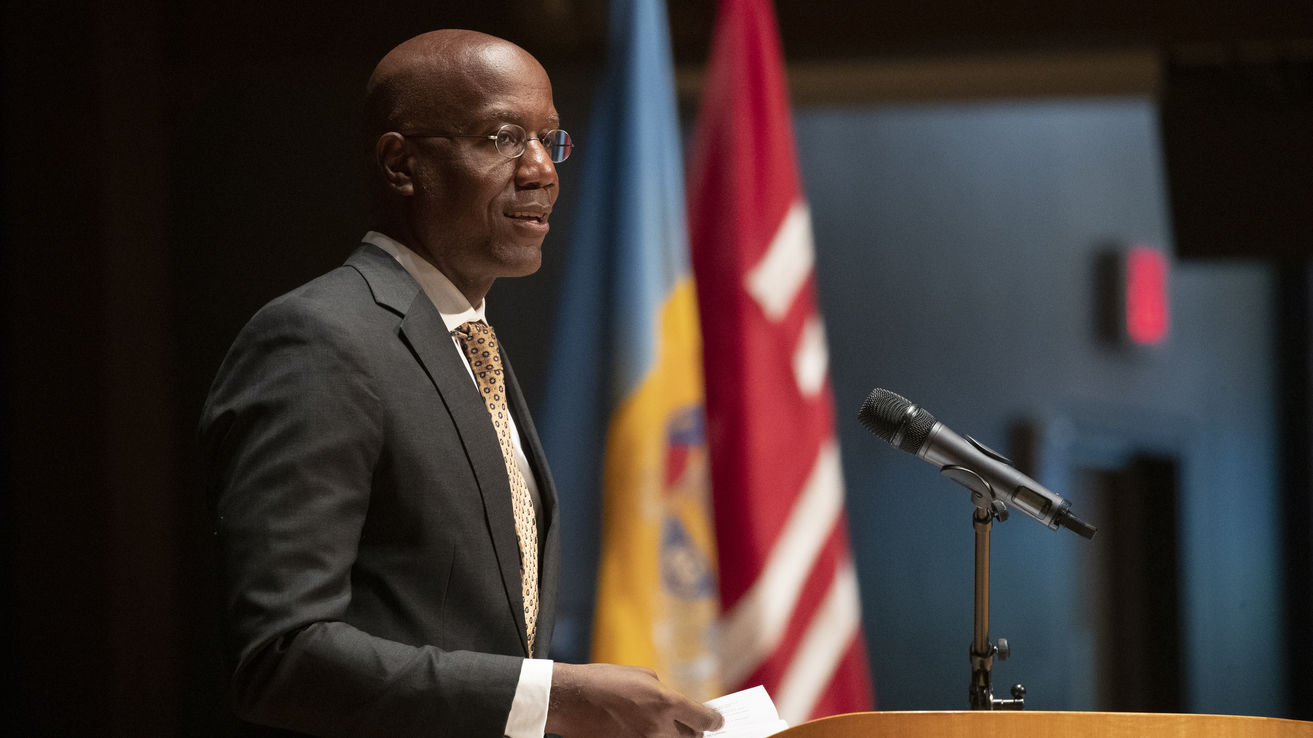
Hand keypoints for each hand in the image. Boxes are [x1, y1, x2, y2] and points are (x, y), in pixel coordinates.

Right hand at [545, 663, 724, 737]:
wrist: (570, 699)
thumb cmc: (604, 681)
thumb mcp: (641, 676)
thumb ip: (664, 693)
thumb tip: (676, 707)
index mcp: (665, 702)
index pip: (704, 719)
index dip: (714, 721)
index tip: (717, 722)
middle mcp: (659, 728)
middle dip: (692, 732)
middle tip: (691, 728)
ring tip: (662, 730)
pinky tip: (642, 732)